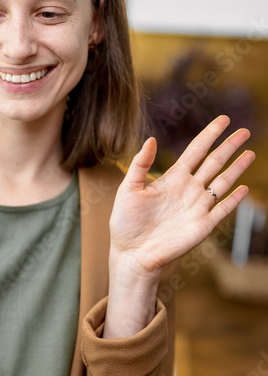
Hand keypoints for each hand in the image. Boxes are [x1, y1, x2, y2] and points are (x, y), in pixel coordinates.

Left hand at [108, 115, 254, 278]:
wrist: (132, 255)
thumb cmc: (125, 224)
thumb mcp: (127, 190)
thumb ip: (139, 165)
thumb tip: (151, 139)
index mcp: (172, 179)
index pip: (196, 151)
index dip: (210, 135)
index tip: (223, 120)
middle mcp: (188, 190)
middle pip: (214, 162)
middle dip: (229, 146)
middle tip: (244, 131)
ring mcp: (197, 207)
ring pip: (223, 182)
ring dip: (237, 168)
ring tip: (251, 153)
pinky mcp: (203, 226)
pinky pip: (223, 209)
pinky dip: (234, 199)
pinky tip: (244, 188)